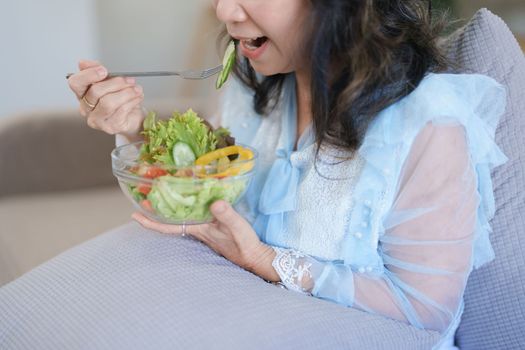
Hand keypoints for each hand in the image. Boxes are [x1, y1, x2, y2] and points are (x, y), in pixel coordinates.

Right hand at [67, 60, 144, 140]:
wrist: (135, 116)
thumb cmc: (121, 99)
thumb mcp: (110, 81)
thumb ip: (97, 70)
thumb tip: (83, 63)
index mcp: (82, 94)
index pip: (75, 83)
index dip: (88, 75)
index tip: (104, 70)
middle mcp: (86, 108)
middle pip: (95, 92)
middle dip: (115, 83)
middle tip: (129, 80)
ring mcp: (97, 120)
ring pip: (108, 102)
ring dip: (126, 93)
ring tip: (137, 89)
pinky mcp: (110, 127)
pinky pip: (121, 111)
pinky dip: (132, 101)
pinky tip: (138, 97)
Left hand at [132, 200, 279, 281]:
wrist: (254, 257)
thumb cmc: (245, 244)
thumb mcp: (237, 227)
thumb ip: (227, 215)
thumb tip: (214, 202)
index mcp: (199, 229)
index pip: (169, 226)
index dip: (151, 222)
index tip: (135, 215)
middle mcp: (198, 229)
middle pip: (171, 220)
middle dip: (155, 211)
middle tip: (142, 198)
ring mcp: (204, 229)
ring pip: (180, 218)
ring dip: (169, 209)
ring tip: (159, 196)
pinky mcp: (212, 227)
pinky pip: (192, 216)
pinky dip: (185, 208)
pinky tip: (187, 201)